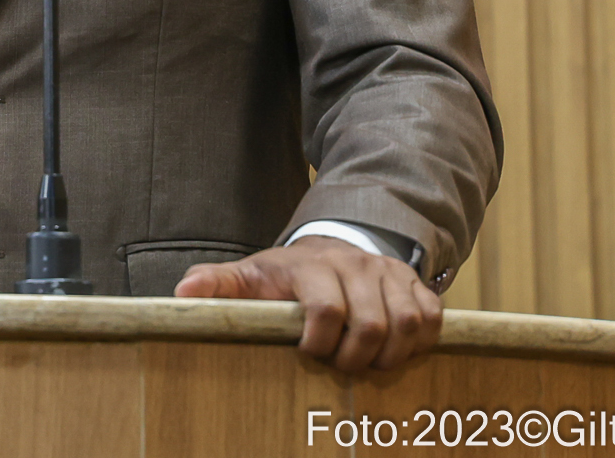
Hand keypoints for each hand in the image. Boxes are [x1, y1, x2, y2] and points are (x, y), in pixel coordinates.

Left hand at [173, 234, 442, 372]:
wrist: (329, 247)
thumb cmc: (286, 275)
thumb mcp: (250, 276)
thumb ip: (218, 285)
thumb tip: (181, 296)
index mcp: (313, 266)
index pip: (327, 309)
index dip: (320, 344)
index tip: (310, 354)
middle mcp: (356, 265)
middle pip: (373, 324)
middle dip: (356, 357)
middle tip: (341, 366)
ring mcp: (389, 273)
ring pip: (408, 323)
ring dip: (390, 355)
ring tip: (367, 362)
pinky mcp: (414, 282)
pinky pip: (433, 317)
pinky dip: (420, 343)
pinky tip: (395, 350)